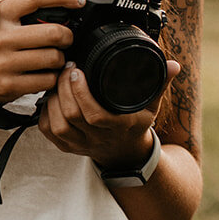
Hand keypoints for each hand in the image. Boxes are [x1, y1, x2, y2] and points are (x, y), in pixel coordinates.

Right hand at [0, 0, 84, 104]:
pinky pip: (46, 80)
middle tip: (66, 38)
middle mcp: (0, 37)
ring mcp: (3, 62)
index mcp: (0, 15)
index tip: (78, 0)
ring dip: (60, 59)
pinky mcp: (8, 85)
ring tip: (52, 58)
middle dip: (67, 36)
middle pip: (53, 32)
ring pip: (53, 58)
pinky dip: (51, 77)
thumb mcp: (0, 16)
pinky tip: (43, 73)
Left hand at [37, 58, 180, 170]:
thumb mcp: (152, 104)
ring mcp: (80, 145)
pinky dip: (45, 112)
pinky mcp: (66, 146)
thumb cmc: (136, 123)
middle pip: (71, 115)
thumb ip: (161, 83)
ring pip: (57, 124)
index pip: (94, 114)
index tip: (78, 70)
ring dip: (53, 99)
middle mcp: (97, 138)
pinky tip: (50, 96)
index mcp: (118, 127)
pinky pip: (48, 131)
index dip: (81, 92)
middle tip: (66, 67)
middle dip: (64, 87)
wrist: (126, 154)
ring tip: (58, 79)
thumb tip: (174, 65)